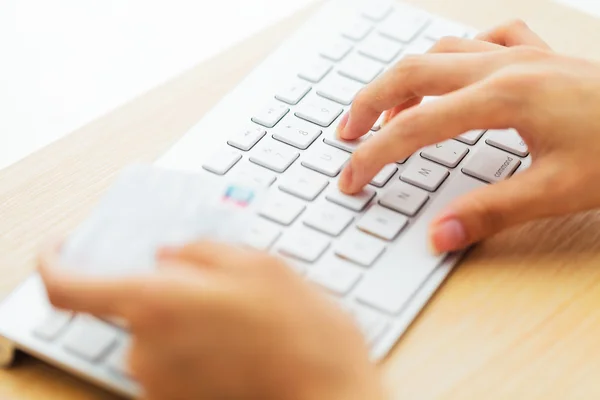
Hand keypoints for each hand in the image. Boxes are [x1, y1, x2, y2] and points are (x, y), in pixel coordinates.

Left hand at [39, 242, 384, 399]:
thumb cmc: (302, 332)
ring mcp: (160, 381)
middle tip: (219, 288)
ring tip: (242, 320)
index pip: (68, 286)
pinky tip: (241, 345)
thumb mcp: (259, 264)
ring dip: (188, 321)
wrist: (331, 394)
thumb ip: (201, 252)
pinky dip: (197, 347)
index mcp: (158, 301)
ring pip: (156, 335)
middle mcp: (146, 347)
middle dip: (168, 292)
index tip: (61, 248)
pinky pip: (173, 363)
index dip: (55, 262)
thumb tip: (171, 255)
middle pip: (131, 307)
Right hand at [336, 20, 599, 253]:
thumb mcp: (558, 190)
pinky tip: (453, 73)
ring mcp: (522, 55)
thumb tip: (438, 236)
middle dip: (368, 104)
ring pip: (440, 51)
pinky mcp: (537, 57)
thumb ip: (490, 212)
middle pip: (411, 72)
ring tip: (382, 110)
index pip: (414, 127)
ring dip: (402, 79)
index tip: (351, 180)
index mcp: (503, 97)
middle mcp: (505, 66)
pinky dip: (454, 54)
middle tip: (346, 135)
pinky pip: (483, 40)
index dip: (374, 156)